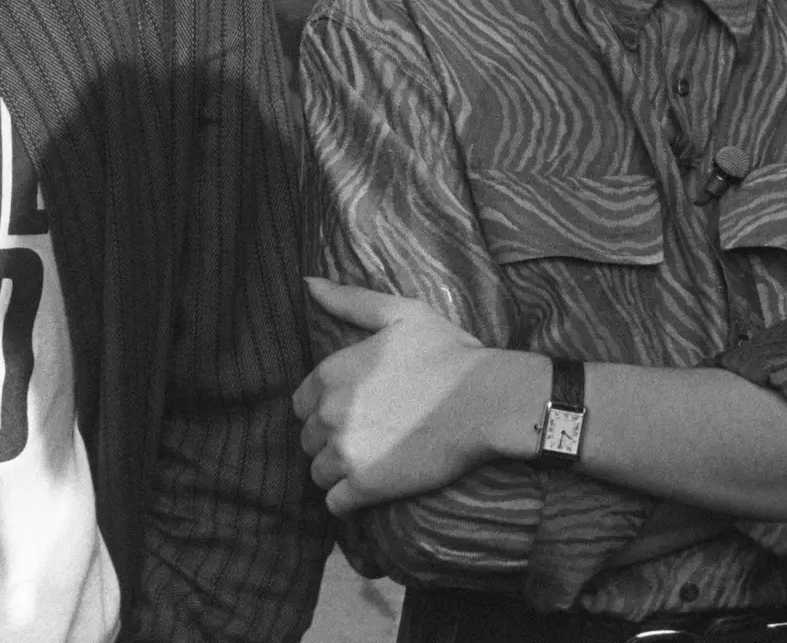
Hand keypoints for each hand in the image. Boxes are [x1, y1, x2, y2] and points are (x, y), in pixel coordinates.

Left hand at [292, 277, 542, 515]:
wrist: (486, 400)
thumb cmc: (447, 353)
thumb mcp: (400, 314)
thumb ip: (349, 301)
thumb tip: (309, 283)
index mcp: (330, 372)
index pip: (301, 404)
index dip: (323, 410)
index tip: (351, 413)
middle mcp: (329, 412)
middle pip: (308, 440)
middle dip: (329, 442)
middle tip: (365, 439)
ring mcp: (345, 451)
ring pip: (318, 473)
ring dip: (337, 473)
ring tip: (368, 464)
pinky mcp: (366, 485)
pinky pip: (335, 504)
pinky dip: (347, 500)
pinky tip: (369, 489)